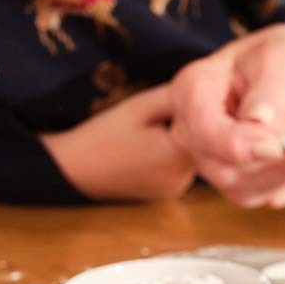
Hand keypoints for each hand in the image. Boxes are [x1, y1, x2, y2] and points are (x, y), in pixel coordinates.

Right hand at [43, 86, 194, 200]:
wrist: (73, 170)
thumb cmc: (103, 135)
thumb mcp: (140, 106)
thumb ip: (177, 97)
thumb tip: (206, 89)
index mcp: (181, 154)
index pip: (211, 127)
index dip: (202, 109)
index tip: (186, 97)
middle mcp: (185, 178)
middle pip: (205, 143)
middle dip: (192, 124)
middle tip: (166, 110)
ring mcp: (177, 189)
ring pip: (193, 155)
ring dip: (183, 140)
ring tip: (154, 129)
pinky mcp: (168, 194)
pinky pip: (180, 168)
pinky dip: (173, 155)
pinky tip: (151, 147)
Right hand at [169, 24, 284, 208]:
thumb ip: (271, 87)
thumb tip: (258, 119)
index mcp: (196, 89)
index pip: (202, 126)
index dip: (237, 143)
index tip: (275, 146)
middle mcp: (195, 132)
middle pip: (222, 169)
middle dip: (273, 163)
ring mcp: (213, 162)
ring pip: (245, 189)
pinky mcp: (238, 185)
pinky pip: (265, 196)